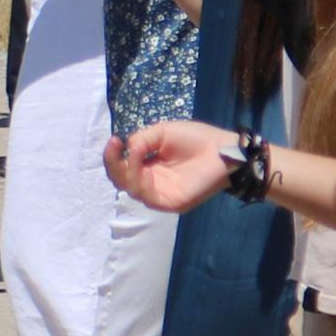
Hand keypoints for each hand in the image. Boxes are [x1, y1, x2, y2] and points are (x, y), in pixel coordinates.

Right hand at [103, 121, 236, 212]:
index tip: (114, 140)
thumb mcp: (162, 132)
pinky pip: (147, 197)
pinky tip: (144, 169)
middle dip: (114, 164)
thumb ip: (140, 140)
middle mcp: (151, 180)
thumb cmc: (196, 139)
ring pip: (130, 189)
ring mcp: (160, 193)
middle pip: (121, 180)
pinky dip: (140, 183)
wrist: (223, 150)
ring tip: (135, 155)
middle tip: (117, 147)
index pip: (122, 166)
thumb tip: (125, 150)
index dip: (113, 156)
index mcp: (148, 165)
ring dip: (127, 172)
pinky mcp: (170, 203)